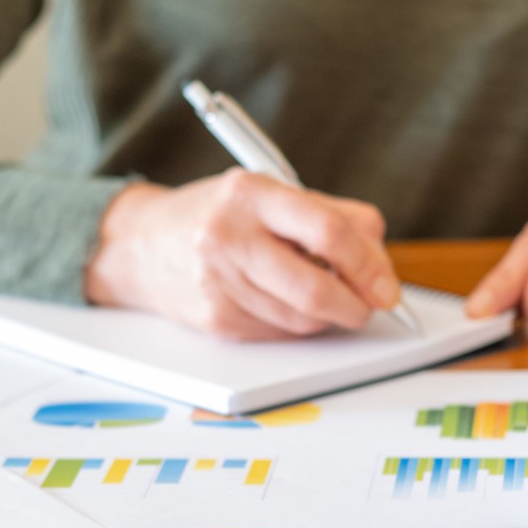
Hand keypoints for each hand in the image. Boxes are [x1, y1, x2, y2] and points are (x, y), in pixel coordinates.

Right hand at [85, 171, 402, 340]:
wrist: (142, 245)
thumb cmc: (219, 215)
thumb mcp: (271, 193)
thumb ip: (334, 217)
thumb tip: (381, 267)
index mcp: (252, 193)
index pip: (327, 232)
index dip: (368, 265)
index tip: (386, 285)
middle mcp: (229, 237)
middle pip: (315, 290)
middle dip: (355, 306)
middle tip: (369, 305)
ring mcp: (218, 283)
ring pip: (302, 320)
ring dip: (327, 316)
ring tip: (319, 292)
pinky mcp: (216, 320)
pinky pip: (279, 334)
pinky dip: (295, 324)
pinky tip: (282, 301)